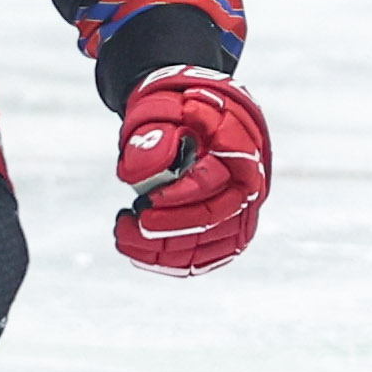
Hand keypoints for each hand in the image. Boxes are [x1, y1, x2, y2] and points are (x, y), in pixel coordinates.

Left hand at [113, 66, 269, 275]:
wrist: (193, 113)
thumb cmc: (176, 109)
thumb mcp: (161, 109)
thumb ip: (153, 136)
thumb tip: (135, 176)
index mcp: (237, 143)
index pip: (214, 179)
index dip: (181, 194)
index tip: (147, 199)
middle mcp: (249, 179)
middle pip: (217, 216)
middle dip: (171, 227)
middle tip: (127, 225)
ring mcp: (243, 207)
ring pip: (211, 242)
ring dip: (164, 249)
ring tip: (122, 235)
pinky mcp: (230, 229)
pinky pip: (208, 256)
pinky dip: (174, 262)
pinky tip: (140, 253)